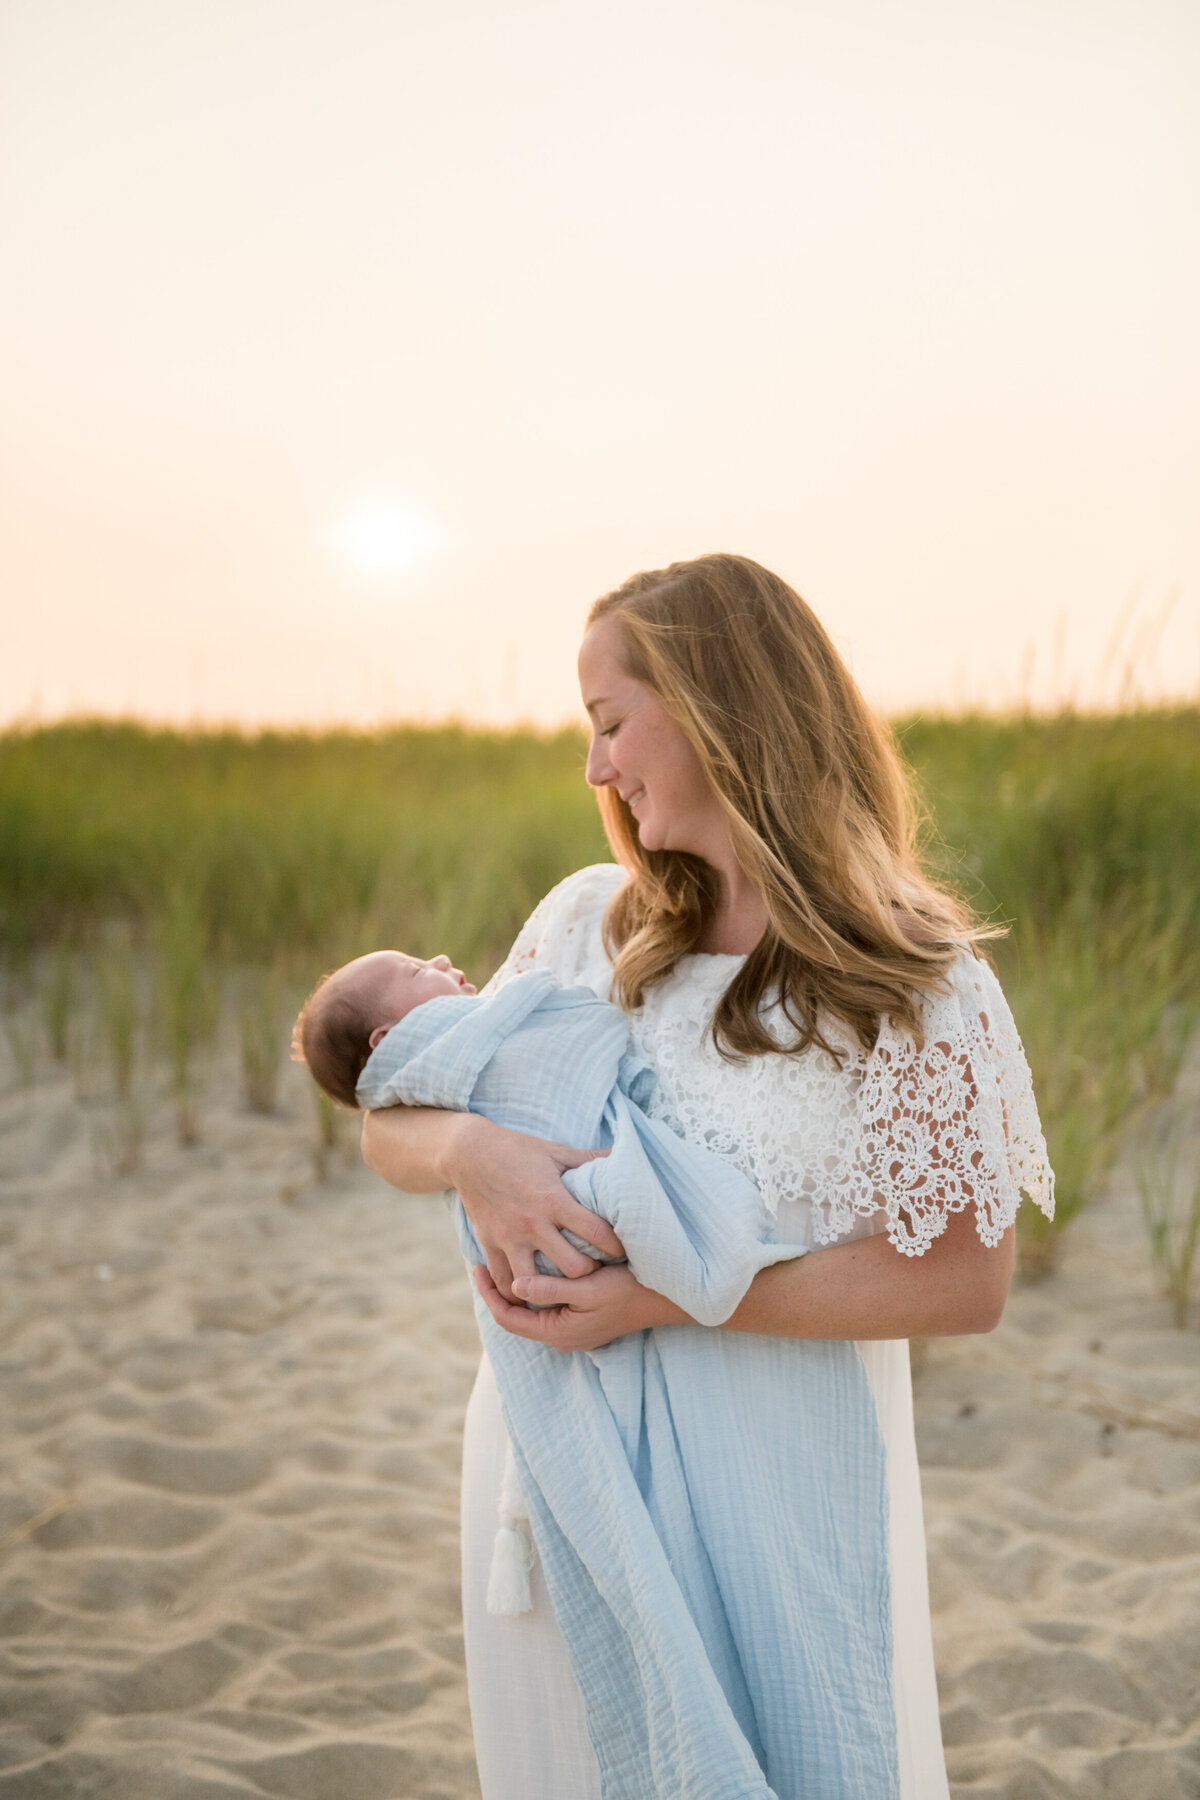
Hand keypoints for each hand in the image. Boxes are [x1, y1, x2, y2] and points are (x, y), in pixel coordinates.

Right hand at [444, 1114, 624, 1301]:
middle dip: (589, 1272)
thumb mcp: (556, 1151)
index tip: (624, 1251)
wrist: (468, 1152)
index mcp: (553, 1199)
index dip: (616, 1246)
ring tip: (563, 1288)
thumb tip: (623, 1157)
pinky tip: (530, 1290)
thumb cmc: (517, 1150)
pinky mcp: (489, 1244)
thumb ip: (590, 1159)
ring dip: (551, 1289)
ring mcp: (509, 1238)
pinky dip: (517, 1291)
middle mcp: (532, 1223)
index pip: (595, 1232)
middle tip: (596, 1270)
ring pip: (536, 1285)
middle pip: (572, 1267)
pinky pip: (504, 1281)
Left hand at [473, 1262, 692, 1351]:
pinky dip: (534, 1289)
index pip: (508, 1318)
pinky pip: (547, 1307)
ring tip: (502, 1260)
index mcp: (558, 1332)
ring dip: (516, 1289)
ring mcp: (573, 1329)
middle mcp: (562, 1335)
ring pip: (531, 1311)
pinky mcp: (583, 1319)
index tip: (477, 1266)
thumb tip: (515, 1287)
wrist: (667, 1299)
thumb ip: (551, 1289)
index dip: (488, 1294)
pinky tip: (533, 1266)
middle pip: (516, 1316)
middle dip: (498, 1290)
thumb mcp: (589, 1288)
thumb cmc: (629, 1290)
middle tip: (484, 1260)